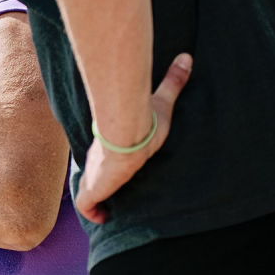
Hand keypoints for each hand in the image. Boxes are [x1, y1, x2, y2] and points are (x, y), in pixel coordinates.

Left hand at [76, 53, 192, 223]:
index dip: (105, 166)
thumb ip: (172, 81)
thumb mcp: (162, 102)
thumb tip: (187, 56)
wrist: (127, 132)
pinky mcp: (93, 189)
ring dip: (96, 203)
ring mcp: (94, 176)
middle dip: (99, 186)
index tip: (111, 172)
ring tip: (107, 212)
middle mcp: (99, 162)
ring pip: (88, 194)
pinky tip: (104, 218)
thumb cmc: (143, 122)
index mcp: (110, 147)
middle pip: (93, 176)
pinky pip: (87, 207)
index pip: (103, 158)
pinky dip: (94, 214)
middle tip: (110, 197)